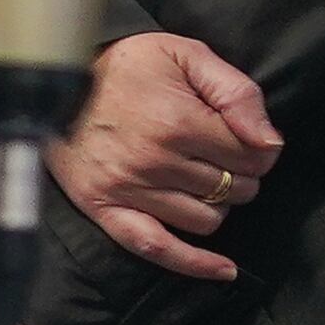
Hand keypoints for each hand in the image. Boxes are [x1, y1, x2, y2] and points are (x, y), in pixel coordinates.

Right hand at [43, 30, 280, 284]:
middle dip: (240, 175)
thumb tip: (269, 143)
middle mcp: (155, 162)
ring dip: (216, 204)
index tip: (246, 138)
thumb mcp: (185, 55)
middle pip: (234, 189)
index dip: (259, 148)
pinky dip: (194, 264)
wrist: (54, 78)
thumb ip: (236, 92)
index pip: (252, 155)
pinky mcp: (105, 209)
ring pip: (207, 219)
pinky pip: (158, 248)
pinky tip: (223, 270)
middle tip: (221, 155)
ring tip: (200, 181)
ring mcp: (129, 189)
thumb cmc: (125, 66)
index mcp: (177, 122)